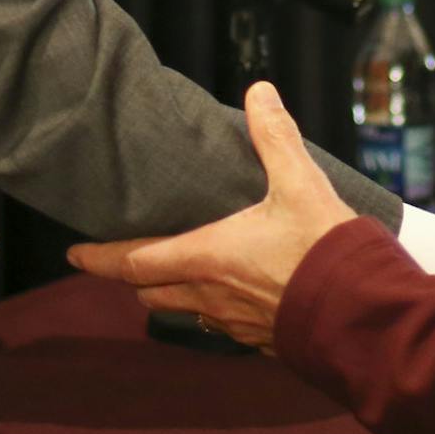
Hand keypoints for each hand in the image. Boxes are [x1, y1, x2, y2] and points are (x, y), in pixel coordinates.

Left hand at [67, 81, 355, 347]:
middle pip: (149, 293)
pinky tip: (229, 293)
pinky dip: (210, 309)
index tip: (73, 254)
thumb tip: (259, 92)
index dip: (98, 258)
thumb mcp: (299, 183)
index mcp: (206, 257)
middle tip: (122, 259)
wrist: (361, 314)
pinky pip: (220, 327)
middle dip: (132, 276)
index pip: (132, 262)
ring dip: (169, 294)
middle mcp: (210, 295)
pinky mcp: (260, 341)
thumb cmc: (324, 250)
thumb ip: (275, 136)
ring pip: (183, 312)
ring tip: (172, 272)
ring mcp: (234, 324)